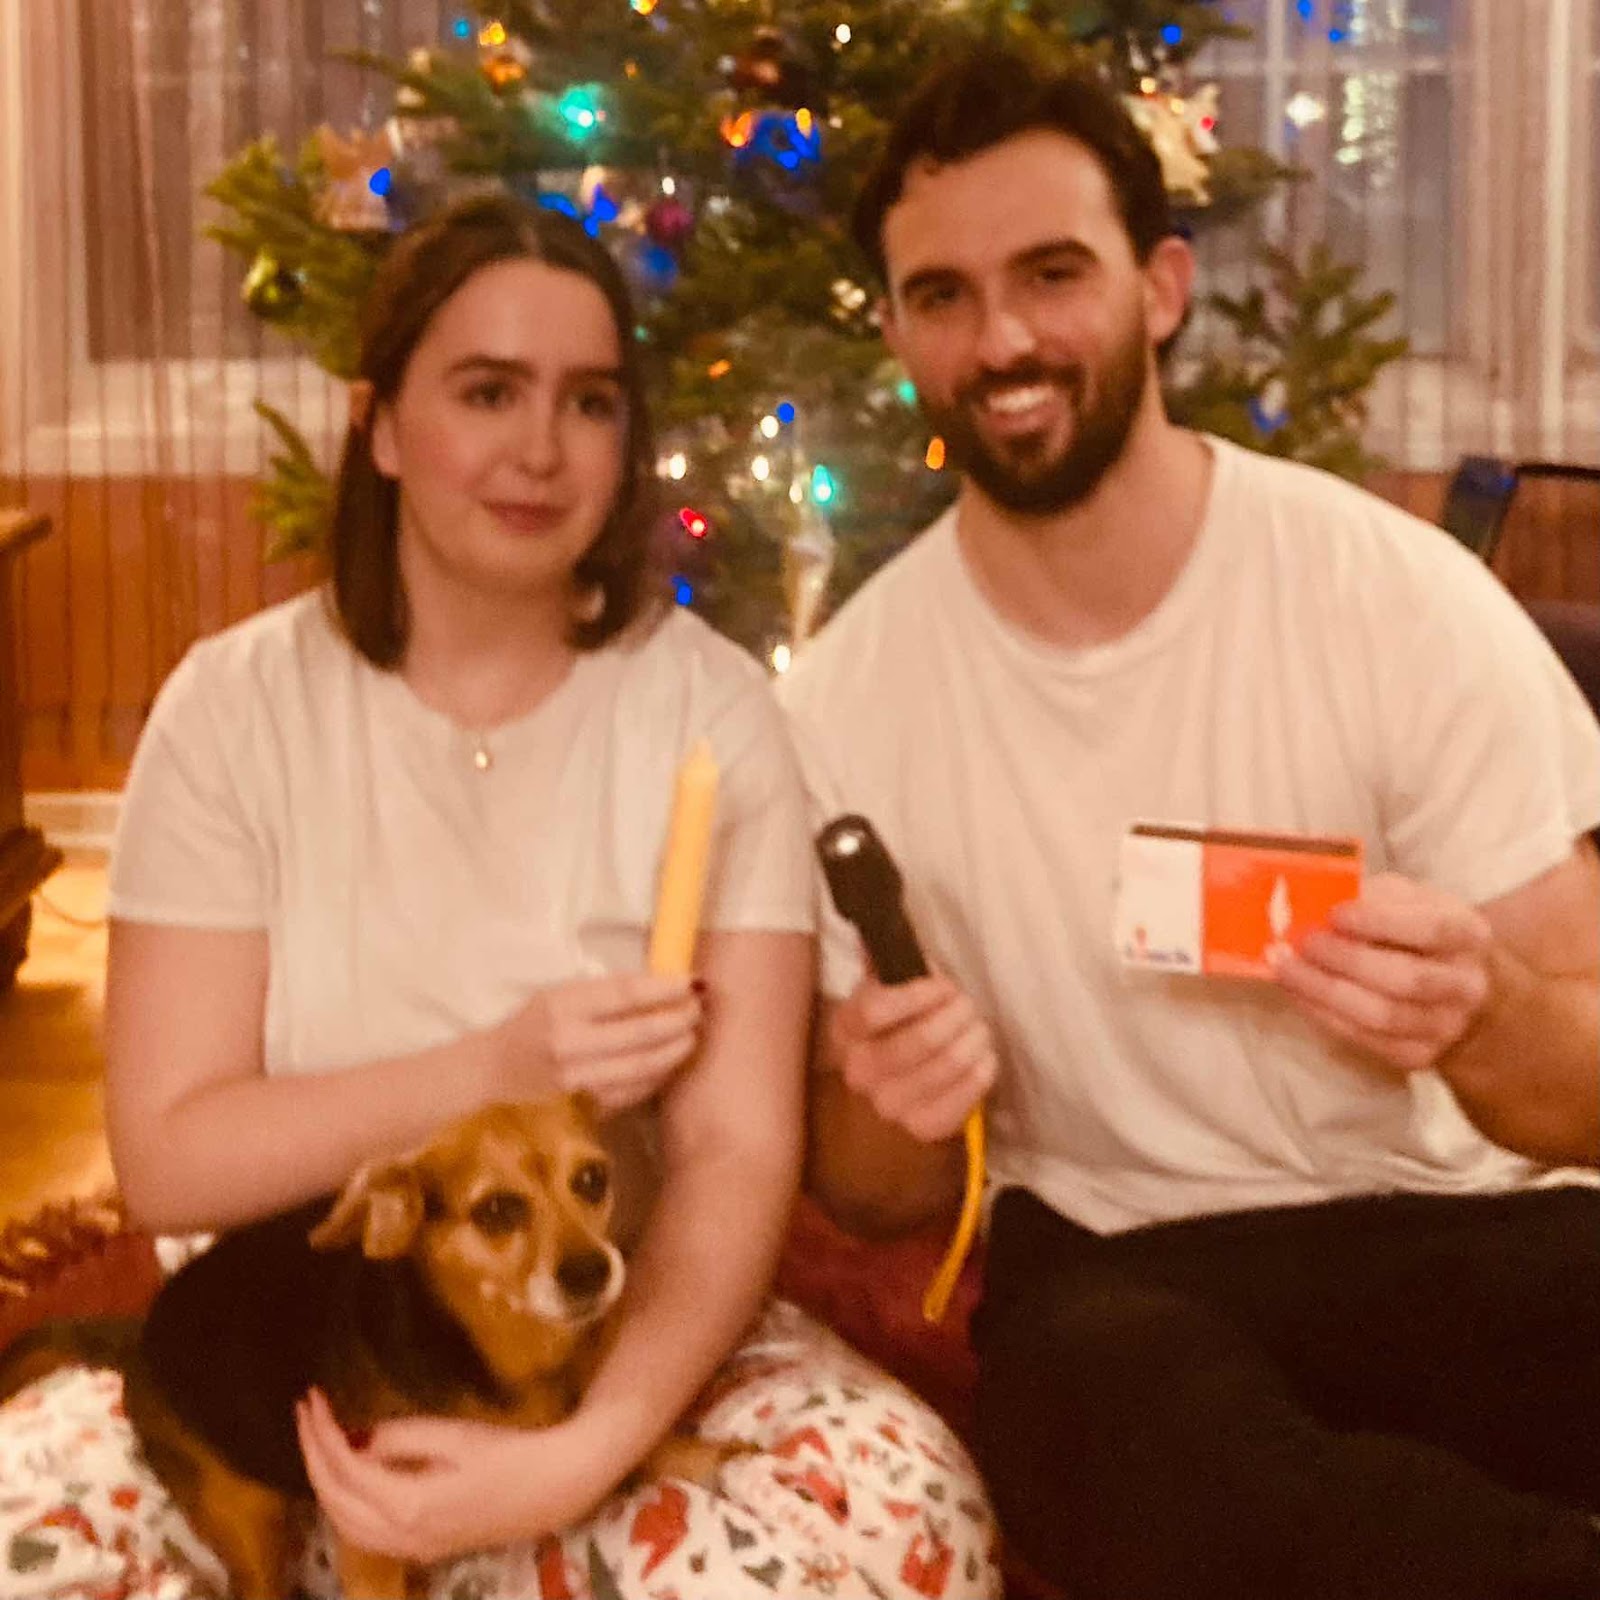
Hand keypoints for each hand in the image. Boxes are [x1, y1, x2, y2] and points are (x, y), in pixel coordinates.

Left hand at [295, 1389, 628, 1564]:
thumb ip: (399, 1437)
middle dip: (313, 1456)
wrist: (552, 1490)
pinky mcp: (422, 1550)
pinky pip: (364, 1533)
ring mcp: (410, 1550)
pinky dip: (345, 1504)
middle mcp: (400, 1536)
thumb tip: (352, 1437)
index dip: (320, 1433)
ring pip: (344, 1524)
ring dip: (325, 1483)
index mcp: (407, 1504)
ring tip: (320, 1440)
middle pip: (334, 1501)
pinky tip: (350, 1477)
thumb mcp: (453, 1436)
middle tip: (306, 1414)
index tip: (310, 1398)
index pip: (344, 1469)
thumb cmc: (508, 1454)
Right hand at [490, 972, 703, 1114]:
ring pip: (645, 1067)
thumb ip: (604, 994)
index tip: (692, 982)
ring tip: (692, 1035)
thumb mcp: (557, 996)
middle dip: (681, 1019)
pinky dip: (658, 1076)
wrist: (488, 1077)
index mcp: (562, 1007)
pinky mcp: (584, 1111)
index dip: (666, 988)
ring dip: (677, 1050)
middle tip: (699, 1010)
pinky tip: (669, 1063)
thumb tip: (661, 985)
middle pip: (643, 1033)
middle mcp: (570, 1045)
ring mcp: (578, 1083)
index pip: (626, 994)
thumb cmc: (529, 1027)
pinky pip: (634, 1092)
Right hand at [828, 973, 996, 1142]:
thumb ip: (884, 961)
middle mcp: (860, 1072)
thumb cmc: (896, 1023)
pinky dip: (982, 1072)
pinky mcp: (922, 1127)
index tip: (943, 985)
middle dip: (956, 1015)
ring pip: (946, 1065)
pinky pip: (963, 1098)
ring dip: (973, 1039)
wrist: (894, 1082)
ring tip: (979, 1028)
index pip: (875, 1012)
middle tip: (968, 1004)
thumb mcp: (883, 989)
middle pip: (919, 1040)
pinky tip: (984, 1057)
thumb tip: (879, 928)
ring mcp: (890, 1105)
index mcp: (846, 1031)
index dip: (918, 994)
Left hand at [1271, 872, 1492, 1073]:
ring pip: (1383, 1017)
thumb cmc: (1419, 930)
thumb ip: (1374, 896)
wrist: (1458, 988)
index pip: (1432, 930)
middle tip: (1304, 942)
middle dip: (1348, 961)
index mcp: (1469, 936)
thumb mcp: (1409, 900)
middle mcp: (1465, 986)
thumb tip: (1319, 900)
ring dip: (1326, 992)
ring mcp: (1444, 1026)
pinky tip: (1296, 992)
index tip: (1336, 913)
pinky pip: (1366, 1040)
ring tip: (1285, 968)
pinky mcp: (1417, 1055)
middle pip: (1408, 980)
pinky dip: (1324, 1015)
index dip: (1382, 922)